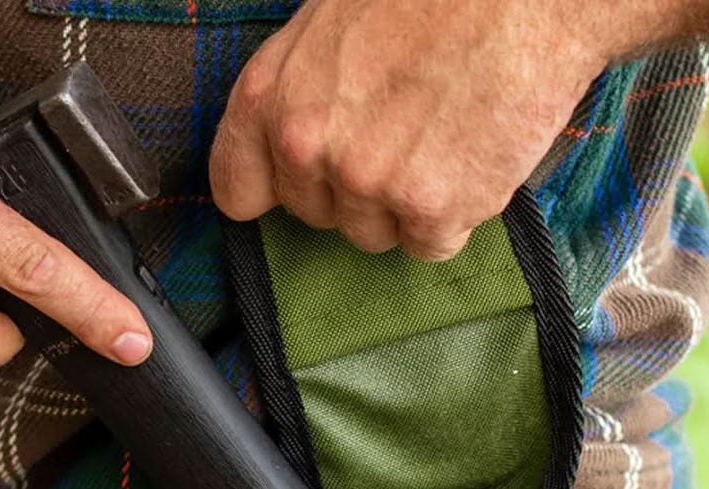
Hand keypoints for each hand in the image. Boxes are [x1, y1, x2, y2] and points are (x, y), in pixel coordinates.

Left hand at [210, 0, 708, 260]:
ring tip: (443, 132)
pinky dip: (455, 214)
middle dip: (354, 186)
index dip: (274, 188)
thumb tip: (279, 147)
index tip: (303, 180)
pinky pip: (430, 245)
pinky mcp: (430, 211)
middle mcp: (308, 147)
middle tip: (404, 126)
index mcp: (272, 99)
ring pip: (372, 234)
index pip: (237, 190)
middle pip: (317, 215)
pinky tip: (471, 155)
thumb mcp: (333, 22)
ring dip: (406, 203)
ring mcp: (369, 184)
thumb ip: (296, 91)